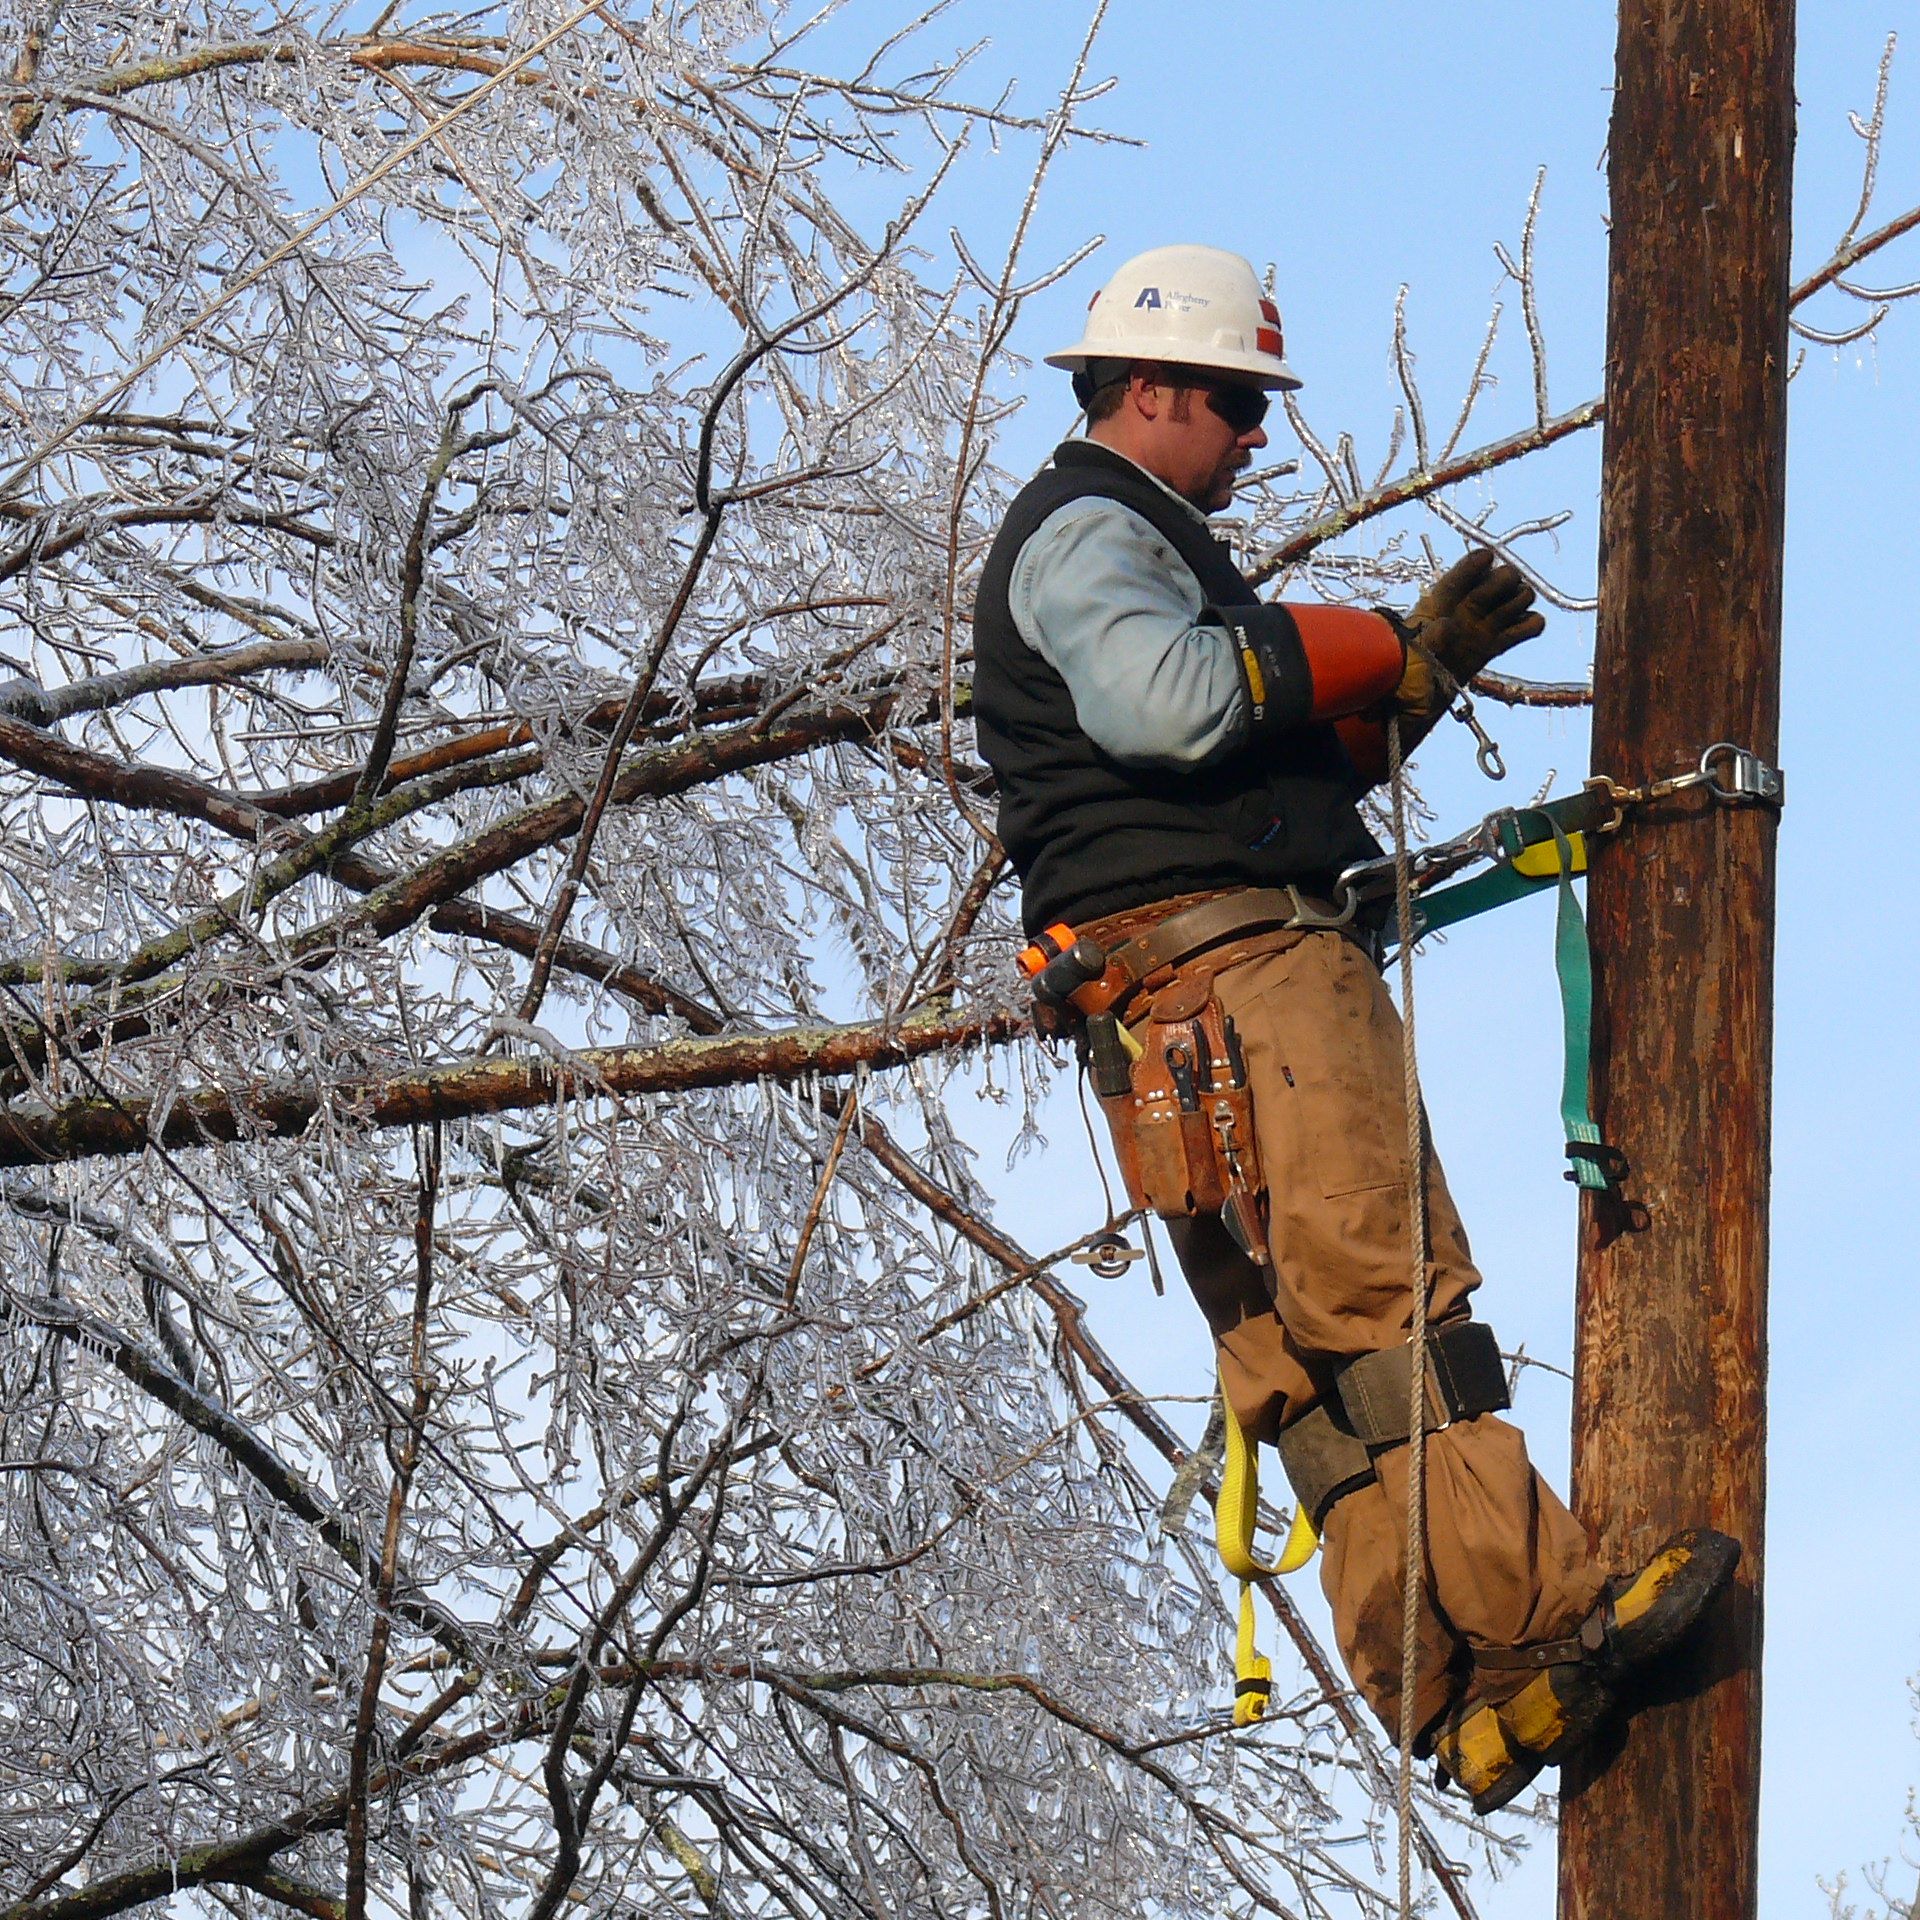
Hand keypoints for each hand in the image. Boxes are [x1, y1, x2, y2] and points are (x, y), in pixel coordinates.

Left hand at [1406, 547, 1545, 686]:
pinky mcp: (1495, 646)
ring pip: (1520, 596)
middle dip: (1502, 581)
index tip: (1486, 558)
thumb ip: (1428, 639)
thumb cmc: (1402, 670)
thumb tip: (1448, 627)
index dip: (1477, 563)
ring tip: (1499, 619)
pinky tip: (1519, 630)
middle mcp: (1466, 608)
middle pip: (1503, 576)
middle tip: (1488, 602)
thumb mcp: (1409, 652)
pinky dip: (1531, 624)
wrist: (1407, 701)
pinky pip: (1528, 626)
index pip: (1466, 570)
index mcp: (1441, 599)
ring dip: (1518, 601)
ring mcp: (1483, 626)